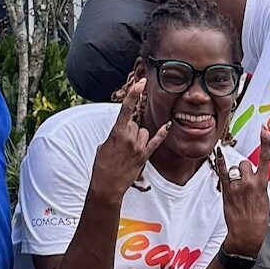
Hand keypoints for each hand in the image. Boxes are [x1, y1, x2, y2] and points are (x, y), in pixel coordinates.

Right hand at [94, 78, 170, 198]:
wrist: (107, 185)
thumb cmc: (102, 165)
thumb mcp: (104, 145)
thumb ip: (116, 134)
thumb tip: (124, 130)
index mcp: (116, 133)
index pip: (126, 109)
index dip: (134, 94)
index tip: (141, 82)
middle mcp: (129, 138)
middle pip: (134, 123)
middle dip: (128, 130)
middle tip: (120, 145)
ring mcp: (138, 147)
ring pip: (143, 132)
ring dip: (138, 137)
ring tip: (128, 150)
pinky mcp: (144, 156)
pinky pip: (156, 141)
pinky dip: (162, 133)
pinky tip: (168, 125)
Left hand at [214, 128, 269, 255]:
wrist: (247, 233)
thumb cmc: (258, 219)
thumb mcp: (265, 200)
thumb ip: (260, 185)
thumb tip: (255, 178)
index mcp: (263, 184)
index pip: (266, 158)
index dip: (266, 142)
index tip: (264, 129)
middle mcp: (250, 182)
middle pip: (246, 163)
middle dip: (245, 170)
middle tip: (246, 184)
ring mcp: (237, 186)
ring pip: (236, 169)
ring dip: (236, 175)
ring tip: (238, 189)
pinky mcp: (227, 190)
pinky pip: (223, 172)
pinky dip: (220, 161)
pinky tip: (218, 152)